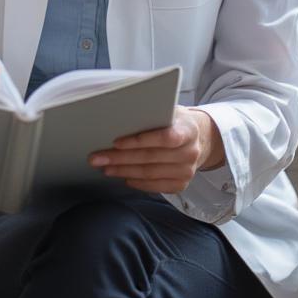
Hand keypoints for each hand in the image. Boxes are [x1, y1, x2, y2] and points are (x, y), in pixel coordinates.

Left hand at [88, 106, 224, 193]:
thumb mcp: (170, 110)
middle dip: (120, 158)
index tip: (115, 142)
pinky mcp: (182, 184)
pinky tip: (125, 178)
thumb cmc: (175, 121)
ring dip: (124, 171)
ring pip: (150, 174)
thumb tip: (120, 114)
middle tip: (97, 158)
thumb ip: (152, 113)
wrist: (200, 138)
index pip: (163, 138)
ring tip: (105, 168)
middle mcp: (190, 152)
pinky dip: (139, 183)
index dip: (139, 141)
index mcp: (188, 130)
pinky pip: (157, 186)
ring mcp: (187, 170)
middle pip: (151, 158)